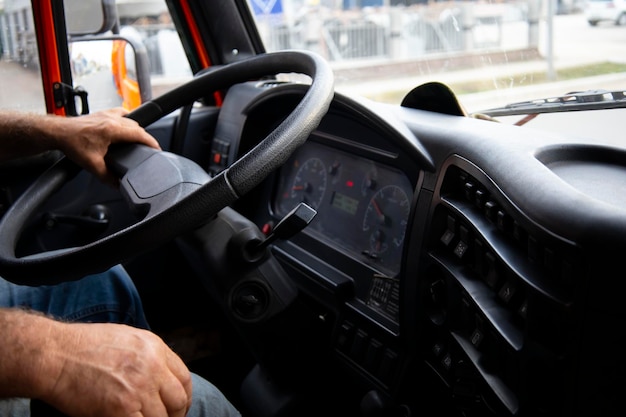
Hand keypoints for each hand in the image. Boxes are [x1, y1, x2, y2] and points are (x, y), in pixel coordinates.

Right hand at [40, 321, 191, 416]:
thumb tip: (160, 374)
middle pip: (178, 399)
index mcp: (155, 348)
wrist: (55, 355)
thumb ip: (146, 355)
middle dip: (175, 413)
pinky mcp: (122, 409)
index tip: (178, 406)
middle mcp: (152, 367)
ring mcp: (139, 389)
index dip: (183, 396)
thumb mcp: (125, 338)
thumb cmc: (82, 347)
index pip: (184, 377)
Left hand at [52, 108, 160, 185]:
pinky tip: (125, 125)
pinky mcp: (101, 113)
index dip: (151, 142)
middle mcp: (111, 119)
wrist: (57, 132)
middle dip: (145, 137)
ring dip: (136, 129)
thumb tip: (118, 184)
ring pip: (130, 119)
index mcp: (113, 130)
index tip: (157, 149)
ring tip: (138, 139)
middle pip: (137, 127)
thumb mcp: (93, 166)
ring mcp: (106, 114)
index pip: (140, 134)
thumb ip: (108, 177)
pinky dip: (127, 120)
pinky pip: (121, 113)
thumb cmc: (71, 144)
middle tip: (148, 148)